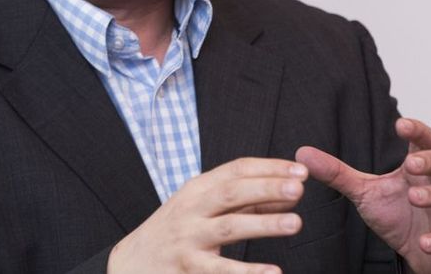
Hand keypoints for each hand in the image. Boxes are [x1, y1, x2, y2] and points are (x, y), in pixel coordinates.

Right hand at [108, 157, 307, 273]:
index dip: (269, 168)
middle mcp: (191, 209)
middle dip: (266, 188)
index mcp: (198, 188)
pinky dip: (247, 272)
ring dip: (264, 224)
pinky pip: (220, 271)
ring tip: (296, 223)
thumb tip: (289, 195)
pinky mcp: (187, 268)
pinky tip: (272, 273)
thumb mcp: (202, 207)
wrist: (130, 264)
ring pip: (228, 228)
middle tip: (298, 188)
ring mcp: (188, 239)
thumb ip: (244, 202)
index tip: (301, 170)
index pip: (236, 169)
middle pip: (232, 193)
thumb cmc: (176, 230)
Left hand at [296, 117, 430, 273]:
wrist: (419, 253)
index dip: (416, 131)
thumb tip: (303, 153)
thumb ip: (338, 173)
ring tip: (415, 197)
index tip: (401, 124)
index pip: (424, 141)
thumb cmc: (397, 215)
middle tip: (411, 163)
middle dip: (430, 161)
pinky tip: (425, 241)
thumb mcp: (365, 192)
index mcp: (418, 168)